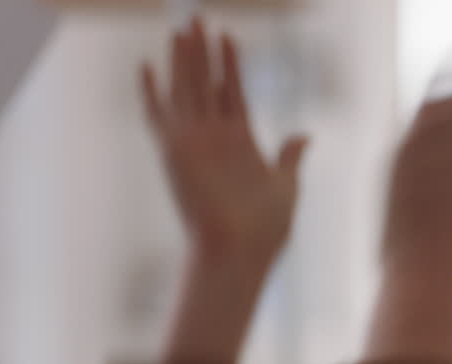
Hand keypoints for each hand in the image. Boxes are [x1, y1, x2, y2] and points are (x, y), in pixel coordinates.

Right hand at [143, 18, 307, 363]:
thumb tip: (304, 134)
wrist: (242, 252)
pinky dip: (151, 91)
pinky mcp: (175, 151)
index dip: (229, 64)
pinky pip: (158, 115)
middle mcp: (214, 138)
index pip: (232, 92)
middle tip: (196, 17)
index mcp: (240, 142)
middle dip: (202, 50)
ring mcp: (193, 142)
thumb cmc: (267, 230)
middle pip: (205, 82)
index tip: (228, 36)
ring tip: (182, 27)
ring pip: (185, 89)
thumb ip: (289, 157)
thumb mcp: (287, 186)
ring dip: (183, 59)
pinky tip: (147, 65)